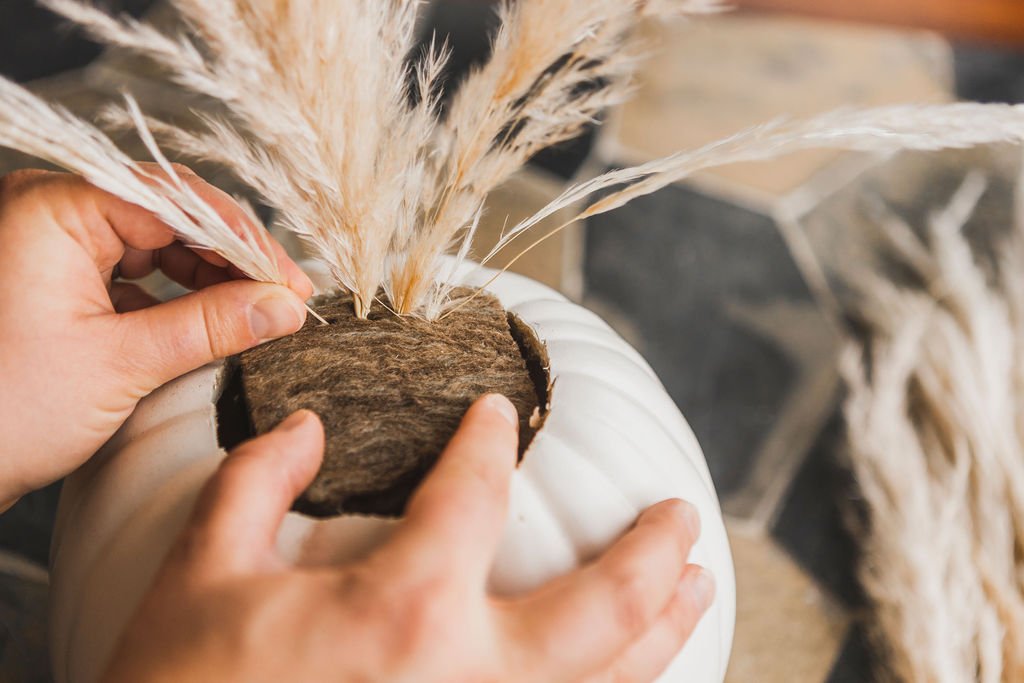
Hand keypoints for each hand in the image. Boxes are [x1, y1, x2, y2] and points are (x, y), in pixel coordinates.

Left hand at [0, 167, 312, 506]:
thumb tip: (285, 307)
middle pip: (170, 216)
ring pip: (156, 244)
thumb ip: (211, 326)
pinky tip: (211, 324)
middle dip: (232, 261)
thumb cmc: (2, 412)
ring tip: (255, 316)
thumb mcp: (120, 365)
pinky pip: (131, 272)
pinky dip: (175, 298)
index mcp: (54, 207)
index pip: (178, 201)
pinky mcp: (55, 279)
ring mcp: (50, 244)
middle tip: (285, 303)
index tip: (292, 286)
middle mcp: (49, 210)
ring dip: (208, 280)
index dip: (245, 243)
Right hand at [104, 395, 713, 682]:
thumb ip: (257, 483)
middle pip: (603, 603)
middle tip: (680, 512)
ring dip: (665, 625)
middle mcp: (470, 675)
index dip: (487, 442)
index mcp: (404, 608)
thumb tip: (307, 427)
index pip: (472, 495)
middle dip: (653, 550)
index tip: (496, 416)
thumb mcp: (202, 576)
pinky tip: (629, 670)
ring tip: (696, 583)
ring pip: (612, 677)